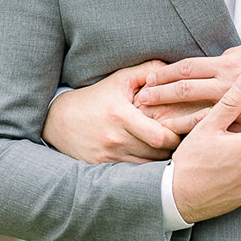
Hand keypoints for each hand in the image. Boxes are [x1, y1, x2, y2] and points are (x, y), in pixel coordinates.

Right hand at [43, 63, 186, 163]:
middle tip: (180, 142)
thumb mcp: (119, 79)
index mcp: (121, 116)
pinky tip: (148, 158)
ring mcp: (108, 155)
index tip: (181, 130)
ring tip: (167, 150)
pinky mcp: (101, 167)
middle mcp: (114, 138)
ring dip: (159, 160)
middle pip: (156, 154)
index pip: (160, 137)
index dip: (175, 137)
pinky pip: (131, 172)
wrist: (59, 120)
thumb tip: (172, 68)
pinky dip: (143, 167)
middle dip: (171, 149)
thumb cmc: (96, 97)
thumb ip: (147, 70)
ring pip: (146, 166)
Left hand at [138, 40, 240, 133]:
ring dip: (172, 120)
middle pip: (185, 92)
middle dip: (160, 96)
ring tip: (151, 124)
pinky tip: (184, 145)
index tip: (148, 79)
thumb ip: (235, 56)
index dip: (165, 74)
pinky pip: (219, 137)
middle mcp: (230, 88)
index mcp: (230, 66)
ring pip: (196, 118)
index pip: (187, 68)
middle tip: (140, 101)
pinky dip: (200, 140)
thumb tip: (220, 60)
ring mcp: (239, 112)